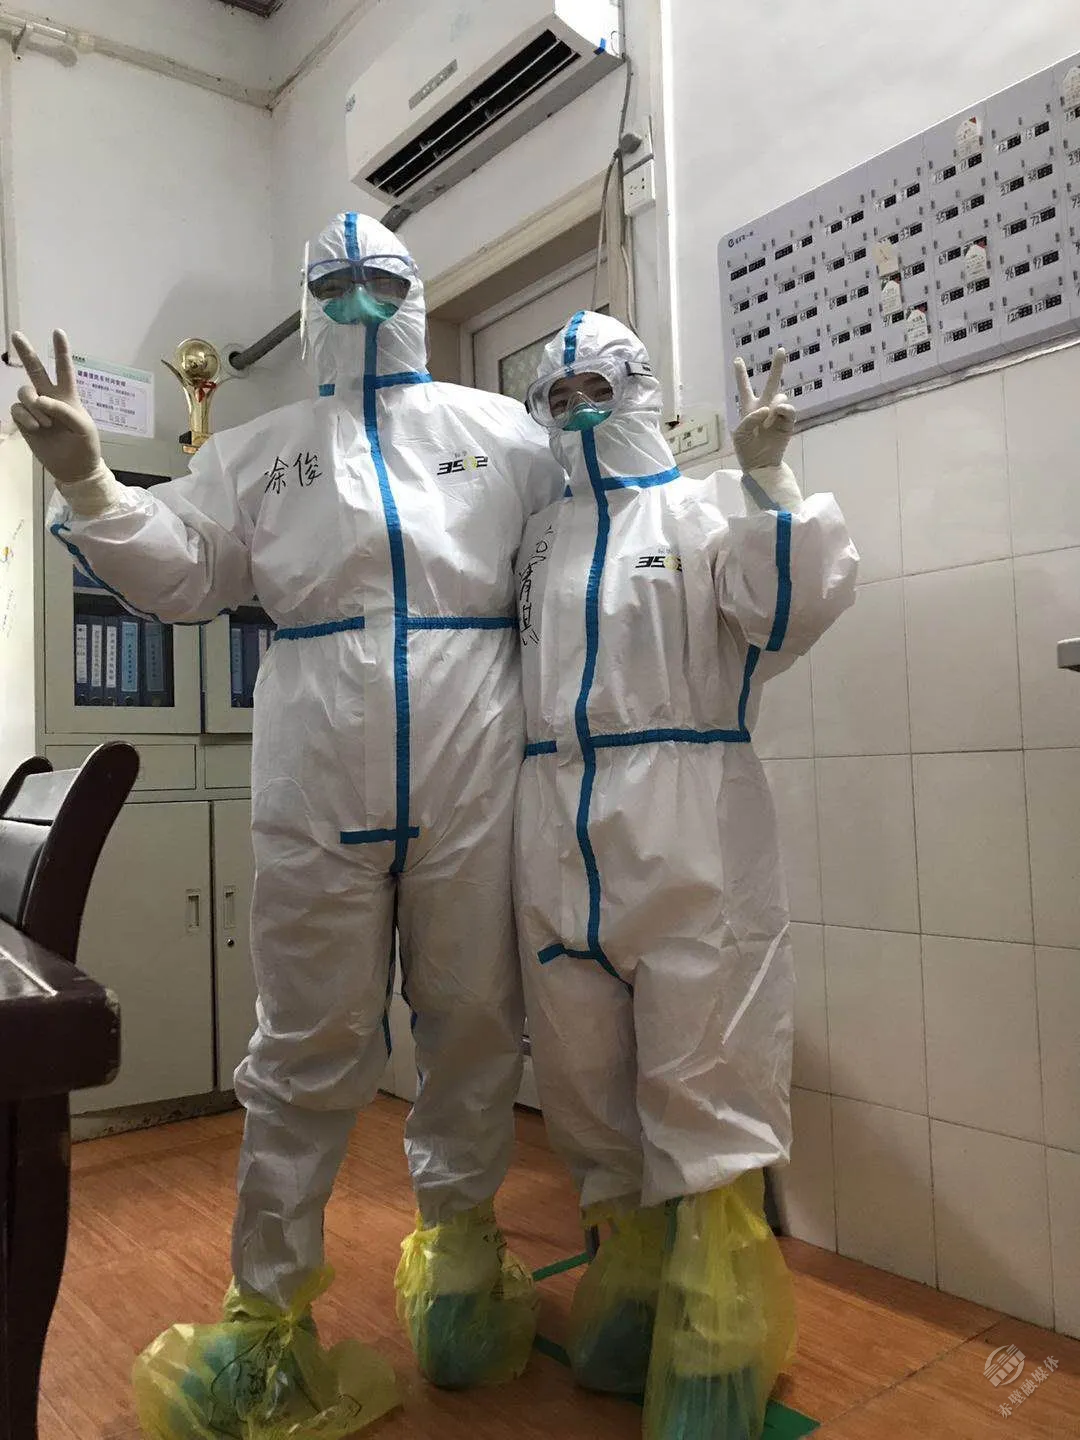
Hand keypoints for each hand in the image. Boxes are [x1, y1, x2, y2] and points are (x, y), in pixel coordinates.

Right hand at [10, 330, 103, 486]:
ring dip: (33, 405)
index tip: (58, 332)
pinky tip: (36, 427)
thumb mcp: (83, 427)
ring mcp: (35, 409)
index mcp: (68, 396)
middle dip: (25, 351)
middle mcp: (49, 397)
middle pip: (35, 369)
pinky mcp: (24, 421)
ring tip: (45, 423)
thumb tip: (40, 400)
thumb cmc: (84, 446)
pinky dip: (25, 416)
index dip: (61, 351)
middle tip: (16, 334)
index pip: (64, 369)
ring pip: (24, 392)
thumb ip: (64, 411)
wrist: (74, 468)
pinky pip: (17, 409)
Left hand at [733, 349, 795, 473]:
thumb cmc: (746, 449)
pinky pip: (788, 408)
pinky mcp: (787, 422)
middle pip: (770, 383)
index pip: (744, 388)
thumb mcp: (740, 433)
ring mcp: (777, 414)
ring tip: (767, 422)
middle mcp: (764, 408)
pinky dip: (782, 411)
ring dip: (774, 405)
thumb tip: (768, 409)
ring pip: (780, 396)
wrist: (760, 464)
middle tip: (780, 350)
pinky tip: (776, 418)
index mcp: (748, 408)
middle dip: (777, 367)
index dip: (740, 374)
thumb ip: (751, 418)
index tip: (737, 360)